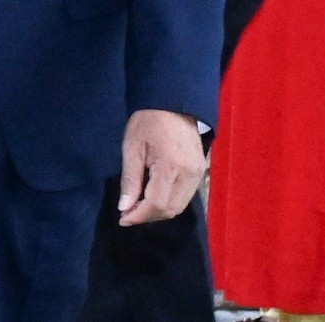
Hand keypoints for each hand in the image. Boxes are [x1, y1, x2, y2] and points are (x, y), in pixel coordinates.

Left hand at [117, 109, 205, 225]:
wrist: (174, 105)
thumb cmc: (147, 122)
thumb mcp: (132, 147)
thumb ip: (130, 179)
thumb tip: (125, 207)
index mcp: (170, 167)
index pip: (156, 203)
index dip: (139, 215)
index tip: (123, 219)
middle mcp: (189, 175)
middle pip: (170, 209)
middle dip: (148, 216)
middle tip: (128, 214)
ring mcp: (198, 175)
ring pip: (179, 206)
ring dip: (159, 212)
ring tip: (138, 209)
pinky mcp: (201, 173)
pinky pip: (185, 197)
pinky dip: (169, 203)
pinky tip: (154, 199)